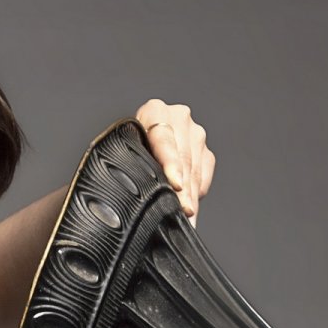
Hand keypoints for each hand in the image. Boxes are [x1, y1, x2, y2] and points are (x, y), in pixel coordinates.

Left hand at [135, 99, 214, 222]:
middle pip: (184, 157)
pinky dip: (198, 193)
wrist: (138, 142)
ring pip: (195, 169)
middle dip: (184, 189)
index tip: (176, 185)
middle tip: (183, 211)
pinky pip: (204, 175)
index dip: (171, 164)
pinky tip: (191, 207)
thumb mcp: (123, 151)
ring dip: (192, 196)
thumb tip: (126, 197)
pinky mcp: (204, 151)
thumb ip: (129, 165)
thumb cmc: (125, 148)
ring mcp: (194, 134)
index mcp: (154, 111)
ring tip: (188, 216)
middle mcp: (178, 118)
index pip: (165, 139)